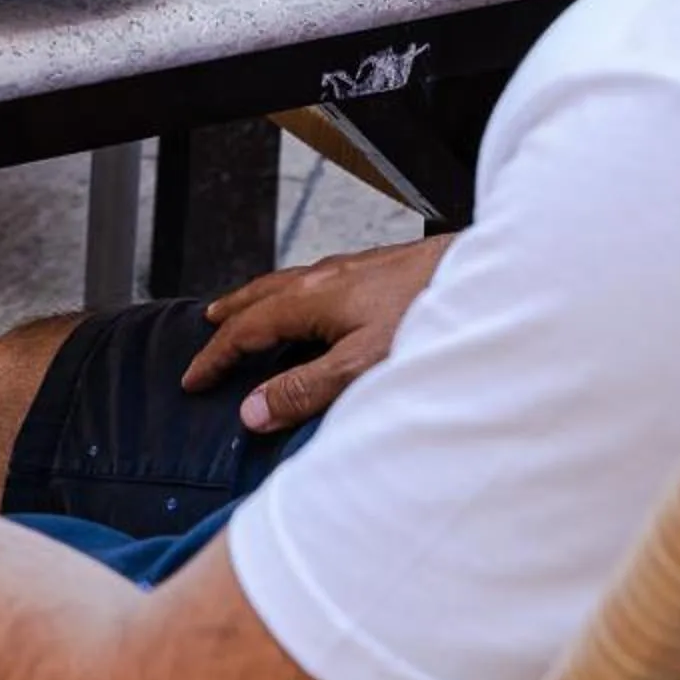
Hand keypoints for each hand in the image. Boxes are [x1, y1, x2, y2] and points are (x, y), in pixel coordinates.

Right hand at [182, 234, 453, 432]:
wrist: (486, 276)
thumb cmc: (429, 321)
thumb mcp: (362, 368)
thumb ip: (306, 391)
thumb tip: (252, 411)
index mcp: (314, 299)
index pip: (249, 329)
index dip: (218, 356)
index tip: (193, 377)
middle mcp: (327, 276)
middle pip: (263, 293)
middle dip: (233, 314)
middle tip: (209, 327)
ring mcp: (354, 268)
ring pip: (292, 282)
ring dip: (263, 299)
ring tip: (252, 309)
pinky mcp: (380, 268)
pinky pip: (319, 278)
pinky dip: (297, 293)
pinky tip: (320, 302)